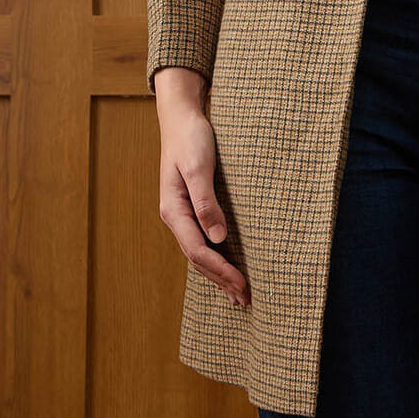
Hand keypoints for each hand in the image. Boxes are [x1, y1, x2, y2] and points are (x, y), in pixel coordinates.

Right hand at [156, 92, 251, 308]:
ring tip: (237, 295)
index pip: (198, 251)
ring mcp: (181, 213)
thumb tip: (218, 238)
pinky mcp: (191, 206)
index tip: (243, 284)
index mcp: (173, 210)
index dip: (221, 270)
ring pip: (199, 252)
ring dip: (218, 274)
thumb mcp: (199, 166)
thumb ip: (206, 201)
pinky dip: (216, 257)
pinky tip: (226, 265)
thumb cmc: (191, 138)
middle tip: (245, 300)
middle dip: (221, 280)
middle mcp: (175, 216)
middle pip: (198, 258)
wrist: (181, 117)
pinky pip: (202, 239)